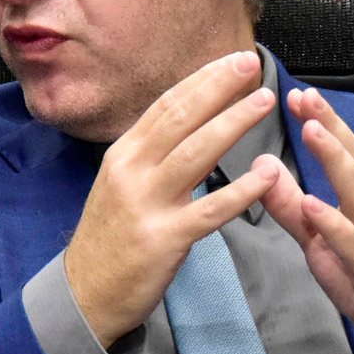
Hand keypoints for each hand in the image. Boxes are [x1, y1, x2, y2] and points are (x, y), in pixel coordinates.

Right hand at [63, 52, 281, 347]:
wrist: (86, 292)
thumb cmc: (110, 237)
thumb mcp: (120, 184)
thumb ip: (152, 154)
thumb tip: (189, 123)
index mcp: (123, 154)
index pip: (166, 105)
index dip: (202, 80)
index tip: (231, 61)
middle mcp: (132, 171)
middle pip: (181, 118)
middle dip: (218, 88)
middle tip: (250, 64)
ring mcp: (147, 203)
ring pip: (196, 153)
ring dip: (233, 124)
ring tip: (264, 102)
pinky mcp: (165, 238)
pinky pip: (210, 209)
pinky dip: (241, 190)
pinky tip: (267, 174)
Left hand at [257, 87, 353, 353]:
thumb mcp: (323, 240)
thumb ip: (293, 208)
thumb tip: (264, 170)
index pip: (349, 150)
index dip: (325, 121)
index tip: (299, 94)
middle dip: (329, 127)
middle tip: (303, 98)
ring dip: (334, 160)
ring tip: (310, 132)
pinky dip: (335, 223)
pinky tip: (315, 205)